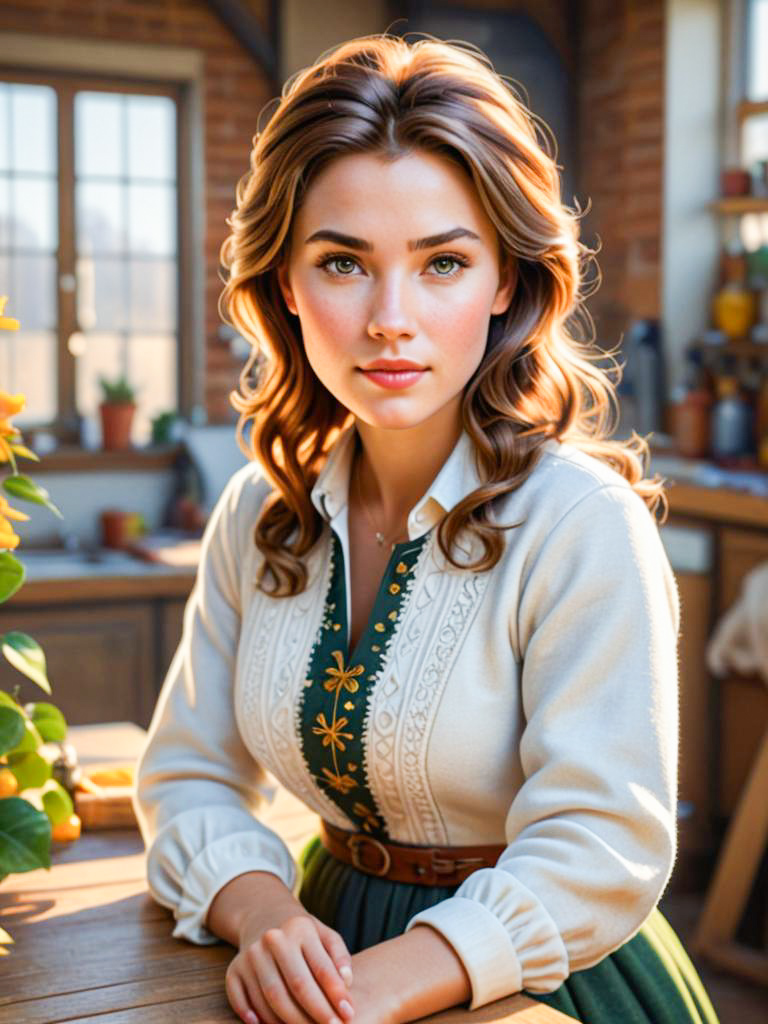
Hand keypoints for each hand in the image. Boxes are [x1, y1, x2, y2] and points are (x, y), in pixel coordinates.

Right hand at [226, 910, 355, 1023]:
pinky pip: (242, 1000)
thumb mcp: (324, 935)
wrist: (264, 919)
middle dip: (318, 1012)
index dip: (336, 994)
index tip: (349, 1013)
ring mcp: (250, 955)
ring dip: (291, 1021)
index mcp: (299, 928)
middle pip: (296, 985)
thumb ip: (339, 956)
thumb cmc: (303, 936)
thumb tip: (347, 982)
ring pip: (271, 997)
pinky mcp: (234, 970)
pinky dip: (254, 1017)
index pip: (320, 967)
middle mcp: (272, 939)